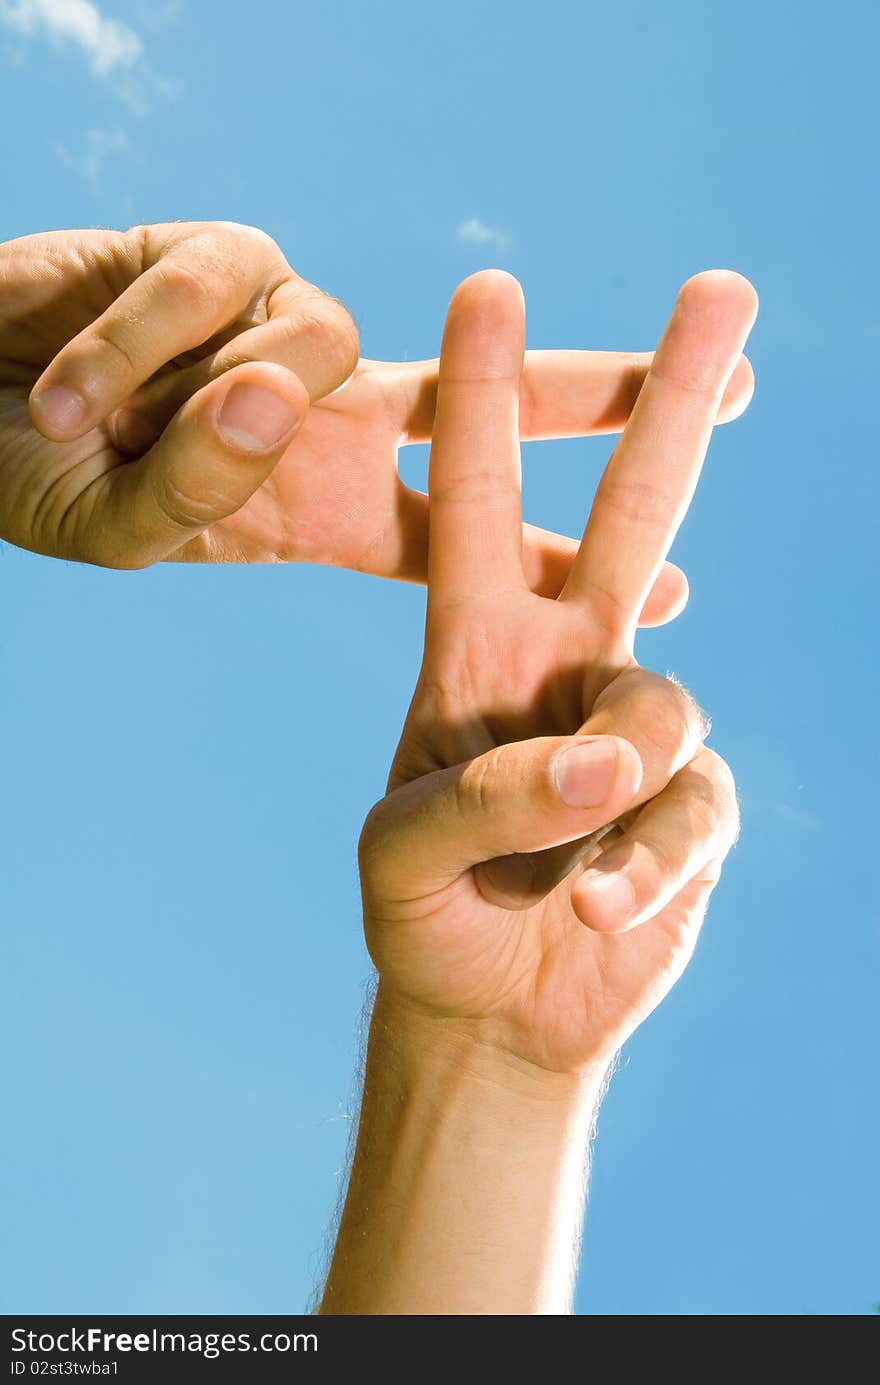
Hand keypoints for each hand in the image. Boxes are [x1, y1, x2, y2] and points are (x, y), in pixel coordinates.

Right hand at [0, 225, 751, 608]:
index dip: (560, 568)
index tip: (675, 598)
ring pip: (324, 337)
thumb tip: (281, 389)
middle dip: (603, 393)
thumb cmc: (36, 474)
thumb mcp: (124, 522)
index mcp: (323, 505)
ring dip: (196, 402)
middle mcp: (326, 417)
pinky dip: (130, 343)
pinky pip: (213, 289)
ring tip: (90, 426)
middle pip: (490, 403)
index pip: (465, 540)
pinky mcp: (222, 253)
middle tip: (733, 382)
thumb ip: (203, 486)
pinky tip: (64, 386)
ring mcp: (281, 332)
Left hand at [359, 269, 755, 1076]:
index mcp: (474, 651)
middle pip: (630, 514)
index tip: (488, 290)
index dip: (480, 402)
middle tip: (722, 287)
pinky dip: (646, 868)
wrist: (490, 1010)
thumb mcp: (405, 859)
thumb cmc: (428, 916)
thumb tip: (606, 761)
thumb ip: (483, 800)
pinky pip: (692, 811)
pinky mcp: (693, 803)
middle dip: (670, 403)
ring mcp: (635, 732)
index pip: (472, 505)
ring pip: (662, 706)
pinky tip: (598, 912)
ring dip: (612, 788)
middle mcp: (564, 667)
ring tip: (564, 885)